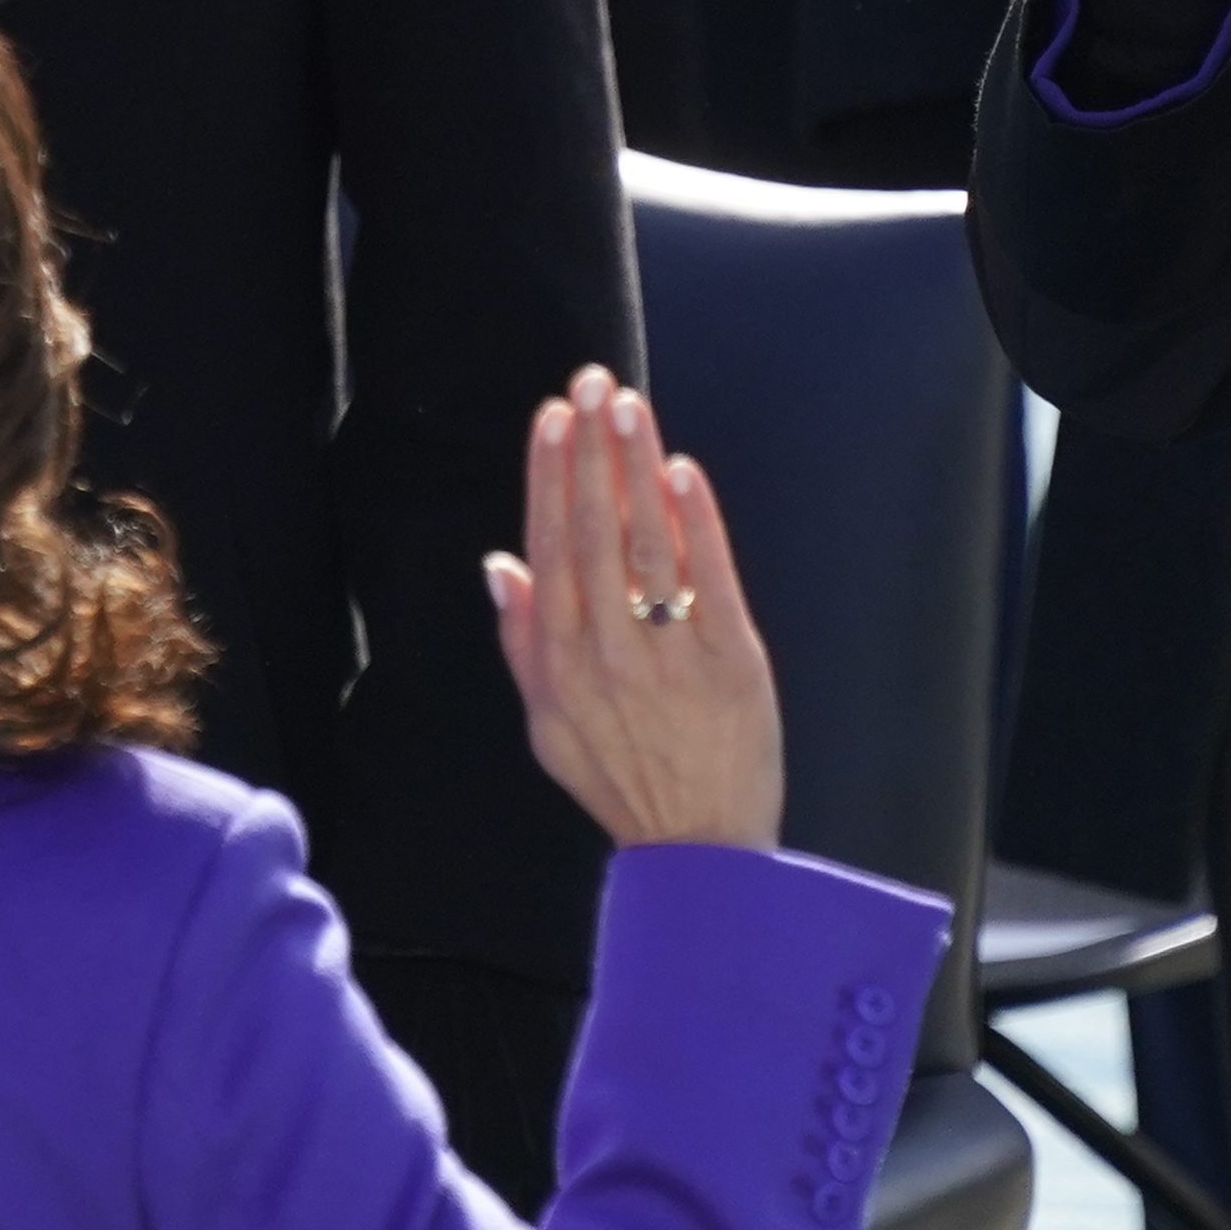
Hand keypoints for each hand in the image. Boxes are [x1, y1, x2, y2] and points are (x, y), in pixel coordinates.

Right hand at [486, 367, 783, 853]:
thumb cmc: (620, 779)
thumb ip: (521, 641)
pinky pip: (709, 577)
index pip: (550, 548)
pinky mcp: (731, 659)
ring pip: (646, 543)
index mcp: (559, 663)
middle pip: (593, 531)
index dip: (548, 478)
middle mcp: (608, 652)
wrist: (698, 845)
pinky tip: (681, 471)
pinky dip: (695, 522)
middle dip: (589, 451)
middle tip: (590, 384)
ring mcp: (671, 654)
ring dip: (635, 466)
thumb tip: (499, 563)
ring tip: (629, 405)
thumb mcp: (547, 723)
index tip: (551, 419)